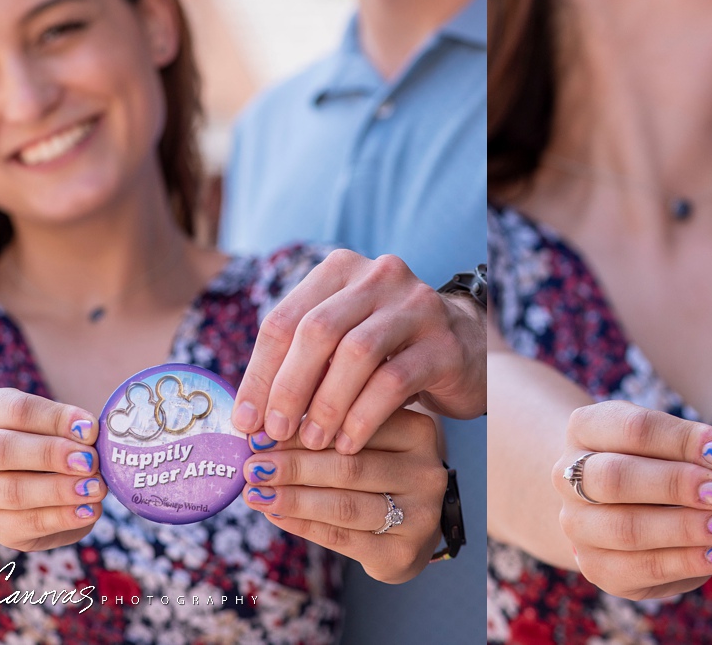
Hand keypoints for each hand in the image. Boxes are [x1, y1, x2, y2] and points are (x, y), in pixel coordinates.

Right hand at [0, 389, 105, 551]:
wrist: (10, 480)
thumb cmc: (44, 438)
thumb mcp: (54, 423)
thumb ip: (74, 428)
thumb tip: (103, 438)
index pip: (15, 409)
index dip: (54, 418)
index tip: (91, 428)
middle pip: (2, 450)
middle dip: (51, 454)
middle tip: (91, 460)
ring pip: (11, 491)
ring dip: (59, 490)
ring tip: (97, 488)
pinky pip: (24, 524)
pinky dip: (61, 517)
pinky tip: (89, 510)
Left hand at [234, 249, 485, 454]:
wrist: (465, 349)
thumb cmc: (386, 352)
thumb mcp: (339, 345)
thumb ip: (298, 363)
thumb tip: (246, 415)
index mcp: (341, 269)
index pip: (285, 318)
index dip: (259, 373)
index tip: (245, 421)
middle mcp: (379, 275)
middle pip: (317, 330)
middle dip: (289, 387)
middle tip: (274, 433)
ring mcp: (417, 305)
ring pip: (356, 352)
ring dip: (326, 404)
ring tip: (312, 442)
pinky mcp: (444, 342)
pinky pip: (395, 380)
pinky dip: (364, 416)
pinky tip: (349, 443)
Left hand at [240, 407, 445, 583]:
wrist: (413, 530)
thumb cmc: (380, 474)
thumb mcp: (367, 441)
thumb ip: (328, 430)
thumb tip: (263, 431)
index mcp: (419, 432)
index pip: (355, 426)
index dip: (303, 431)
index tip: (260, 434)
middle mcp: (427, 471)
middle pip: (349, 467)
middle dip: (293, 466)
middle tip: (252, 465)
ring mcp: (420, 515)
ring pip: (344, 505)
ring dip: (293, 499)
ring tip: (255, 492)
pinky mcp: (403, 552)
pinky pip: (341, 538)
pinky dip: (303, 524)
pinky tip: (276, 513)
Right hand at [552, 401, 711, 600]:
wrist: (611, 505)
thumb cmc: (650, 462)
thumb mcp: (664, 441)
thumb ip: (691, 448)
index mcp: (584, 429)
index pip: (631, 428)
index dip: (681, 440)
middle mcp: (569, 476)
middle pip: (616, 478)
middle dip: (677, 485)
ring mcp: (577, 526)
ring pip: (626, 529)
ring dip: (687, 528)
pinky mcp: (597, 568)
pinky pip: (641, 568)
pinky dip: (687, 562)